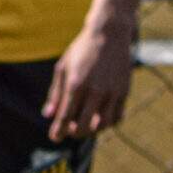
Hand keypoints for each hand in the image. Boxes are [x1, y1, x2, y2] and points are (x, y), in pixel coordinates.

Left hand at [44, 19, 134, 141]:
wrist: (109, 34)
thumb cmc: (82, 50)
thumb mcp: (63, 68)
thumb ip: (56, 93)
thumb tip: (48, 115)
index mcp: (75, 85)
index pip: (65, 117)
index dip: (58, 131)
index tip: (54, 138)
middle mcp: (94, 91)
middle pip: (83, 126)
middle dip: (74, 133)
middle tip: (69, 131)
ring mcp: (111, 93)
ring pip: (101, 125)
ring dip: (91, 130)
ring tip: (84, 126)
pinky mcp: (124, 92)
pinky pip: (117, 117)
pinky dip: (107, 123)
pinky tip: (99, 120)